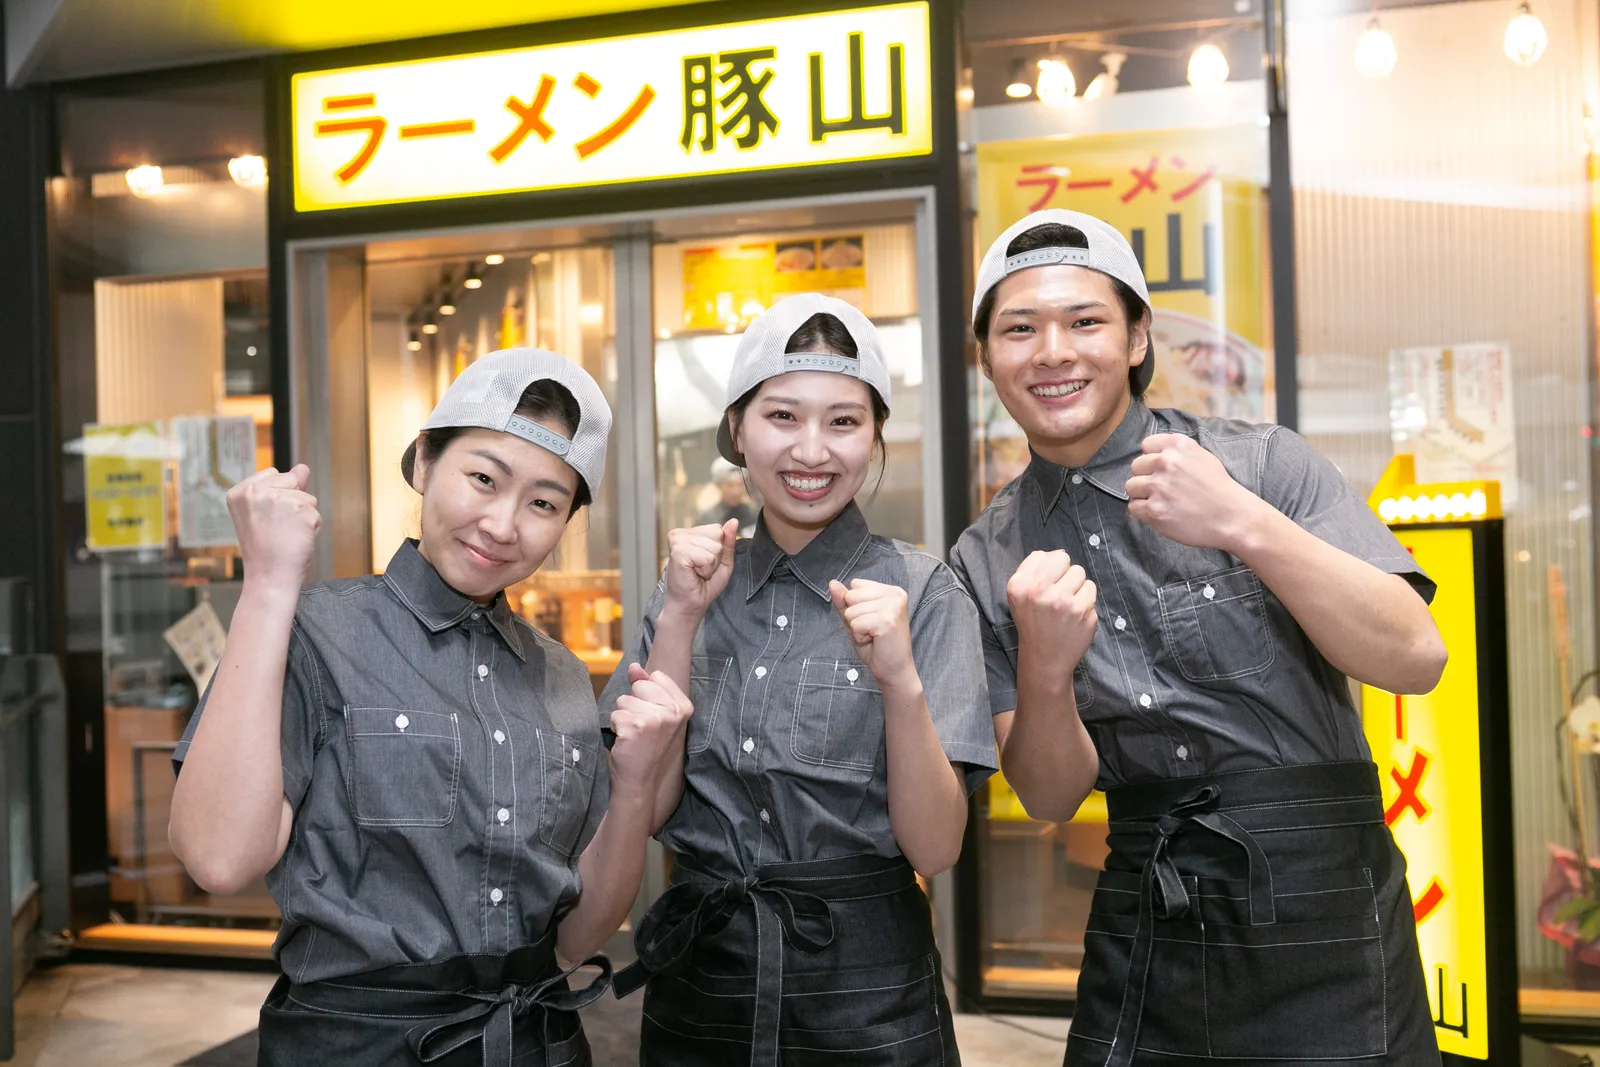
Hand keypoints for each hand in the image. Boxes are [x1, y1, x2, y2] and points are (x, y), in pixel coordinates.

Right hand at [227, 465, 321, 589]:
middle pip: (292, 481)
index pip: (273, 473)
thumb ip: (282, 488)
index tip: (265, 520)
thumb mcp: (265, 514)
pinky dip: (312, 528)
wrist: (269, 578)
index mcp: (239, 492)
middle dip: (292, 503)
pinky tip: (296, 540)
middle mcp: (255, 492)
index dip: (277, 497)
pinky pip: (316, 514)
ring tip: (285, 536)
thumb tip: (302, 468)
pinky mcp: (300, 509)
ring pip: (307, 498)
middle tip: (276, 529)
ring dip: (303, 517)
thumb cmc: (265, 550)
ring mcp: (278, 498)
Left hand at [609, 664, 693, 798]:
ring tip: (634, 736)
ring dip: (623, 717)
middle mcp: (673, 711)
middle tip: (642, 728)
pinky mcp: (636, 726)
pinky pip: (615, 714)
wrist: (641, 783)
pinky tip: (626, 741)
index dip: (647, 694)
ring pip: (624, 700)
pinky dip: (615, 727)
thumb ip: (646, 687)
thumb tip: (635, 667)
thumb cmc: (647, 749)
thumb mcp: (655, 715)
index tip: (652, 716)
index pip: (657, 677)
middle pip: (639, 686)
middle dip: (633, 704)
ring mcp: (656, 718)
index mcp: (684, 706)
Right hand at [662, 520, 737, 618]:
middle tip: (701, 569)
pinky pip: (707, 557)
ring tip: (697, 572)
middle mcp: (680, 533)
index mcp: (689, 533)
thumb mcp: (723, 561)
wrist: (690, 604)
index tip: (705, 563)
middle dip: (715, 556)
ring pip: (714, 546)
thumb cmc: (705, 585)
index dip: (718, 550)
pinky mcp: (678, 552)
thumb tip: (733, 521)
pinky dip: (706, 569)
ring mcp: (677, 541)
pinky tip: (693, 573)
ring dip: (710, 564)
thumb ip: (728, 541)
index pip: (718, 529)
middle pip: (717, 535)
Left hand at [829, 579, 916, 691]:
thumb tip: (832, 583)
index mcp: (891, 590)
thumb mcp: (856, 619)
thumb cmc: (877, 646)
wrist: (894, 670)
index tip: (871, 621)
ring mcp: (893, 606)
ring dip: (857, 628)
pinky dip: (859, 636)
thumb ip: (844, 601)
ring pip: (851, 610)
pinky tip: (874, 641)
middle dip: (854, 616)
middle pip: (851, 596)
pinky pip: (855, 623)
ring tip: (873, 636)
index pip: (855, 584)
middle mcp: (895, 594)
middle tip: (872, 630)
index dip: (855, 606)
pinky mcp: (887, 620)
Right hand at [1005, 551, 1096, 672]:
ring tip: (1067, 605)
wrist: (1045, 658)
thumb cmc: (1034, 623)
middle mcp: (1039, 591)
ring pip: (1080, 573)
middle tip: (1058, 594)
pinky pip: (1091, 588)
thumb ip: (1032, 570)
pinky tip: (1076, 614)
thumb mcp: (1019, 596)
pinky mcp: (1083, 610)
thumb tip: (1059, 554)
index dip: (1048, 569)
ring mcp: (1062, 601)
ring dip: (1076, 586)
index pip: (1042, 556)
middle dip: (1063, 574)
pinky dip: (1086, 599)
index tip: (1045, 585)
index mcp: (1019, 585)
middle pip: (1064, 560)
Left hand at [1125, 434, 1261, 550]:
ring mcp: (1159, 487)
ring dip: (1142, 495)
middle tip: (1164, 489)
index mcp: (1179, 446)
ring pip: (1131, 487)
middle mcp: (1167, 462)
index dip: (1153, 458)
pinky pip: (1133, 507)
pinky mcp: (1154, 510)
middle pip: (1136, 466)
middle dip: (1146, 477)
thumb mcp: (1201, 456)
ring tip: (1162, 501)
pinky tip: (1162, 513)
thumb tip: (1148, 452)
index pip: (1147, 445)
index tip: (1163, 470)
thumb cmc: (1218, 489)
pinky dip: (1144, 512)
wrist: (1232, 517)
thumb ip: (1175, 451)